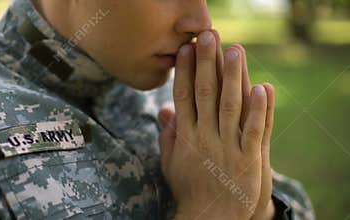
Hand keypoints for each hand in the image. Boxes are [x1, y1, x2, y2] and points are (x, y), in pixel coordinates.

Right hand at [158, 30, 275, 219]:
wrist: (210, 219)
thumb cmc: (190, 190)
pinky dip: (260, 110)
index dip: (185, 72)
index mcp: (185, 137)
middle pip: (205, 94)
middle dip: (206, 63)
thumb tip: (163, 112)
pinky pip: (255, 131)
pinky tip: (261, 87)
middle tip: (208, 36)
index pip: (184, 97)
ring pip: (230, 106)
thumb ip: (168, 137)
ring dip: (233, 77)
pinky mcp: (249, 160)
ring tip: (234, 50)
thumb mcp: (171, 164)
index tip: (187, 49)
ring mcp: (227, 148)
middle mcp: (204, 138)